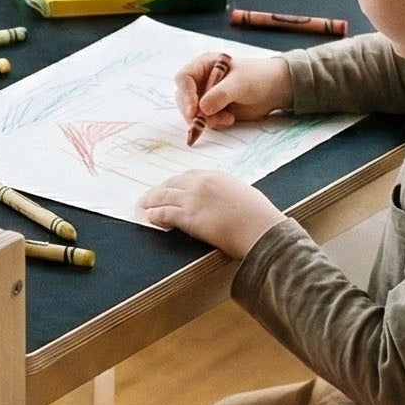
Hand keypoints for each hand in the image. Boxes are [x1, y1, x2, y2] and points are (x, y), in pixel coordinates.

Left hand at [139, 172, 284, 256]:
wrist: (261, 229)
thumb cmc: (259, 217)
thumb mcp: (244, 196)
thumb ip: (229, 195)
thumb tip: (225, 204)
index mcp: (217, 176)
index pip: (189, 176)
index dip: (176, 182)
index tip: (170, 187)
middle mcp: (202, 184)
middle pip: (172, 183)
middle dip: (159, 190)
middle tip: (149, 195)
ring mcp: (193, 199)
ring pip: (164, 197)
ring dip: (151, 201)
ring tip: (143, 205)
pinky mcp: (189, 217)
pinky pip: (164, 213)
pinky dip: (155, 215)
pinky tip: (150, 218)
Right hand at [174, 51, 291, 131]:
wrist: (274, 90)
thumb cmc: (258, 78)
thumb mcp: (239, 83)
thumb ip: (220, 94)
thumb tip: (201, 109)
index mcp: (205, 65)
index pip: (184, 78)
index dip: (186, 94)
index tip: (193, 111)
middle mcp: (201, 79)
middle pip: (183, 97)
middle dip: (193, 111)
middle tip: (206, 120)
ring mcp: (205, 95)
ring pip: (191, 112)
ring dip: (206, 119)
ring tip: (227, 118)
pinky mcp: (212, 110)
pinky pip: (203, 120)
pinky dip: (213, 123)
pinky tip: (229, 119)